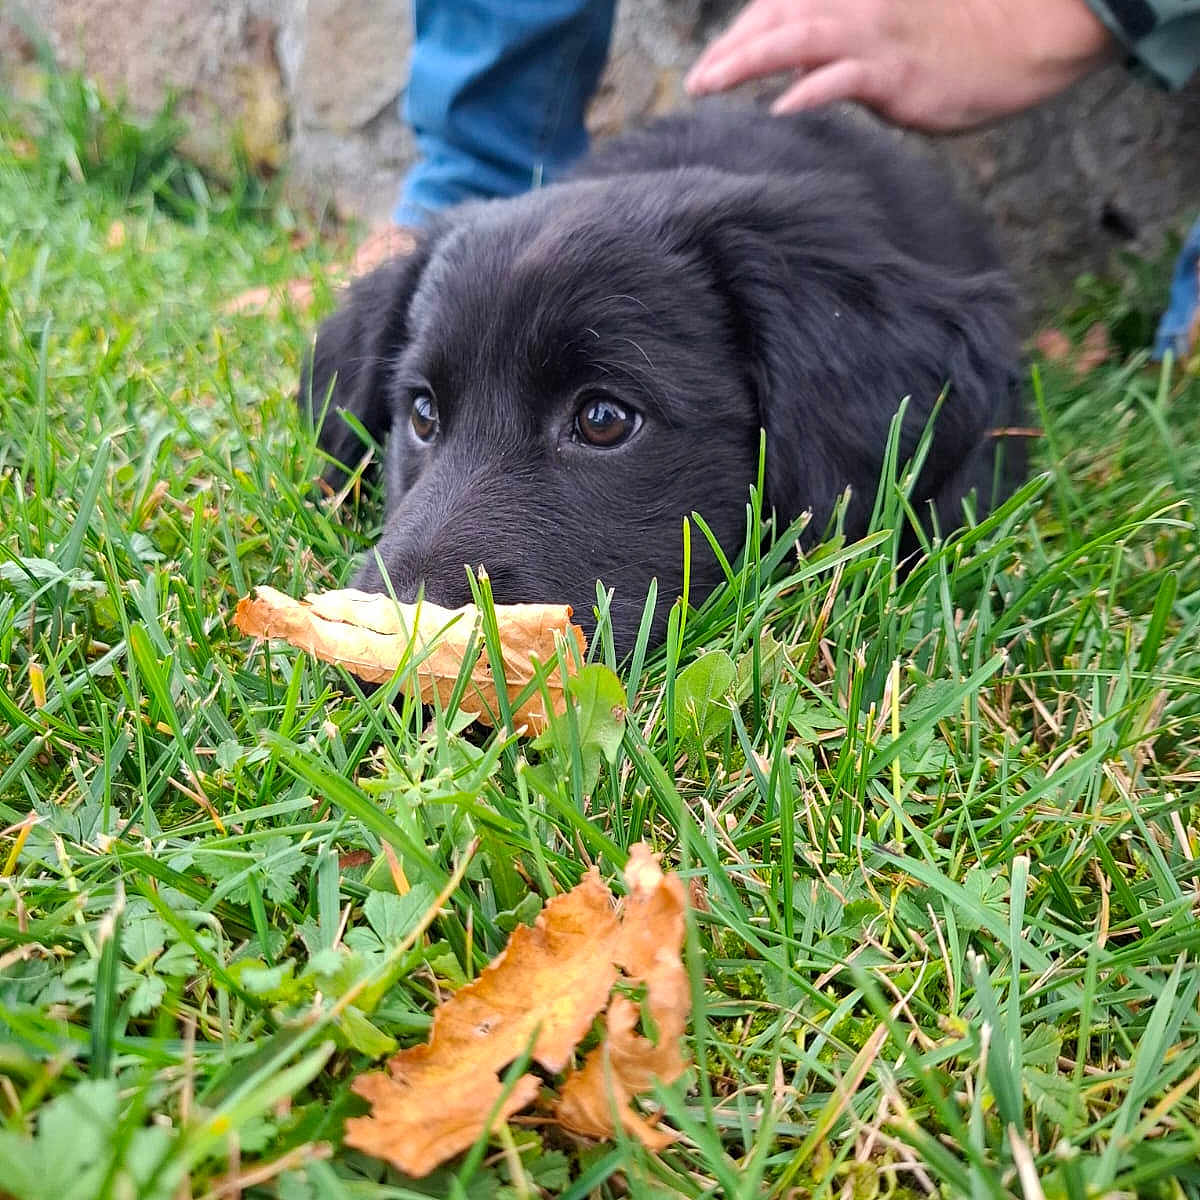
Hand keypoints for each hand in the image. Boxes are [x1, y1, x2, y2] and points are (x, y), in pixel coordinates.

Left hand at [685, 0, 1117, 131]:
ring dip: (744, 63)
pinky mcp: (894, 71)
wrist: (1026, 32)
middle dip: (728, 49)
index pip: (779, 7)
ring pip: (793, 40)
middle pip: (774, 19)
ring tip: (707, 87)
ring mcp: (872, 37)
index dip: (741, 32)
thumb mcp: (893, 33)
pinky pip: (840, 79)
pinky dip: (806, 93)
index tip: (712, 64)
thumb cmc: (963, 36)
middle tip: (694, 83)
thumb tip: (802, 80)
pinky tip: (778, 110)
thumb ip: (844, 51)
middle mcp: (854, 7)